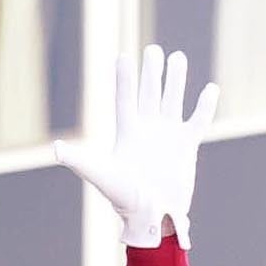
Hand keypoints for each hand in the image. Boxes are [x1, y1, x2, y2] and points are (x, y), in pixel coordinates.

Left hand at [53, 44, 219, 248]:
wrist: (151, 216)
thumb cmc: (123, 198)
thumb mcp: (100, 175)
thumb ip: (80, 160)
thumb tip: (55, 149)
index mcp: (126, 133)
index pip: (125, 99)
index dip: (125, 78)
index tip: (124, 55)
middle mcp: (147, 130)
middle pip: (149, 94)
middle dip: (152, 72)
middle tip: (154, 49)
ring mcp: (167, 136)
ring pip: (173, 101)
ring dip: (176, 80)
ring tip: (178, 57)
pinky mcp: (186, 147)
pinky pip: (197, 121)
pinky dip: (204, 106)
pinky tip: (210, 88)